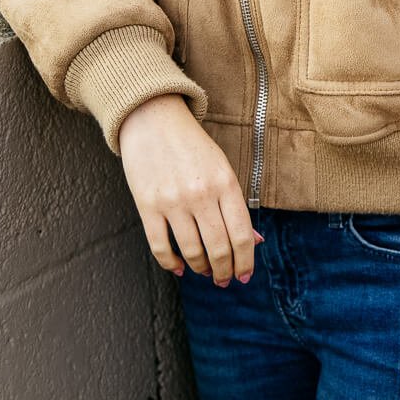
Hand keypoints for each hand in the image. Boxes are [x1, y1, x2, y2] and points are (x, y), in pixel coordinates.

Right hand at [118, 94, 263, 286]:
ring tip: (204, 271)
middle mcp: (201, 194)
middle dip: (224, 271)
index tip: (244, 276)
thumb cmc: (192, 145)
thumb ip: (235, 205)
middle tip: (223, 279)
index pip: (242, 235)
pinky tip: (178, 268)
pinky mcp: (147, 206)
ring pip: (191, 252)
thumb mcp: (221, 168)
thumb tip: (252, 241)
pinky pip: (160, 247)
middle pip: (219, 248)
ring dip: (200, 269)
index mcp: (225, 183)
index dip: (246, 262)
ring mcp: (173, 202)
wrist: (153, 119)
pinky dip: (171, 264)